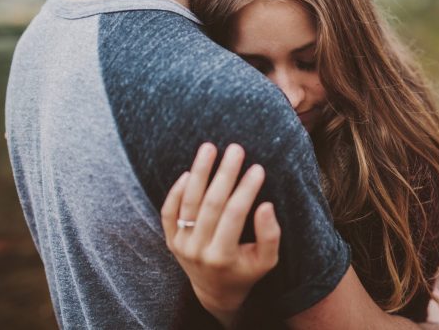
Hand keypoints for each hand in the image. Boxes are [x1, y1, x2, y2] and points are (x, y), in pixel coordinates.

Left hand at [161, 143, 280, 327]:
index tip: (258, 168)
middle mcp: (197, 251)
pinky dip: (176, 190)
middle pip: (210, 204)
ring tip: (209, 147)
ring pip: (188, 202)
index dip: (246, 190)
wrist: (215, 291)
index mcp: (222, 257)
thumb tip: (266, 205)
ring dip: (199, 172)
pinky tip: (189, 171)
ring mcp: (180, 245)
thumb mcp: (267, 261)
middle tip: (236, 148)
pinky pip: (168, 211)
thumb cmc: (246, 271)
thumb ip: (270, 236)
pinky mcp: (170, 239)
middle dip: (225, 173)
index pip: (234, 215)